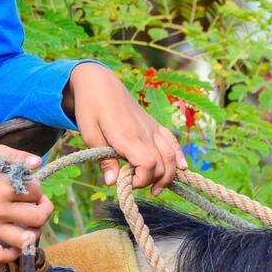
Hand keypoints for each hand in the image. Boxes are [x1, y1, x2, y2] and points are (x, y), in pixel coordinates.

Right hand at [0, 147, 52, 264]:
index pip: (36, 190)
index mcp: (2, 188)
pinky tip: (16, 244)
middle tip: (38, 204)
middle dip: (44, 209)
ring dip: (35, 233)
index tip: (29, 183)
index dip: (37, 186)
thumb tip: (38, 163)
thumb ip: (18, 156)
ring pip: (24, 241)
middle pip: (37, 218)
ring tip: (32, 225)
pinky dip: (11, 255)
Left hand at [63, 62, 187, 196]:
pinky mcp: (154, 125)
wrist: (100, 83)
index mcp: (127, 136)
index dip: (142, 180)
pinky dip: (179, 156)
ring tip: (156, 188)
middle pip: (162, 164)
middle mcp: (145, 133)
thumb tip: (112, 183)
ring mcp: (152, 128)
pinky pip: (172, 142)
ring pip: (171, 155)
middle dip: (153, 180)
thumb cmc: (90, 108)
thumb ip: (104, 160)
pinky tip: (182, 168)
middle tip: (137, 186)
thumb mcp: (89, 135)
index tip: (127, 184)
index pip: (148, 164)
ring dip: (168, 174)